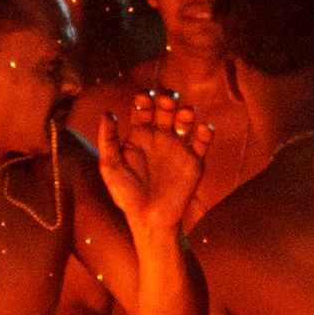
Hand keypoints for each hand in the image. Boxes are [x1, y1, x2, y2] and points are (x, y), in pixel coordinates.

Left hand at [95, 91, 214, 233]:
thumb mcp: (111, 167)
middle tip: (166, 101)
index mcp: (139, 135)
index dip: (145, 99)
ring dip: (186, 113)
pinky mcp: (194, 161)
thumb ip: (108, 140)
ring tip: (185, 113)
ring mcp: (178, 147)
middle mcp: (160, 137)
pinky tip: (203, 128)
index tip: (144, 96)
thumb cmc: (126, 194)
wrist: (150, 219)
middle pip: (166, 110)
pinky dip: (206, 132)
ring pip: (185, 121)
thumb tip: (107, 113)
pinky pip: (203, 142)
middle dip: (167, 101)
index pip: (143, 109)